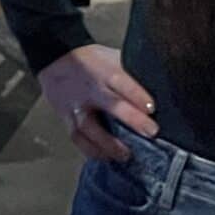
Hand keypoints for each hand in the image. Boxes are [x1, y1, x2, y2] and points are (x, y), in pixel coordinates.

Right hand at [38, 45, 156, 163]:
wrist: (55, 57)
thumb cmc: (92, 60)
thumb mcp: (112, 57)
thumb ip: (130, 73)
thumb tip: (159, 88)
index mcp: (104, 71)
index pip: (121, 81)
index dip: (136, 94)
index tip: (152, 108)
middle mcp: (90, 89)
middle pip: (110, 105)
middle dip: (131, 119)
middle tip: (150, 132)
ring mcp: (76, 106)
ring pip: (90, 128)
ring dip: (108, 144)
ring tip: (126, 155)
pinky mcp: (66, 118)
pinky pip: (77, 138)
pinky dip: (91, 150)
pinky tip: (105, 157)